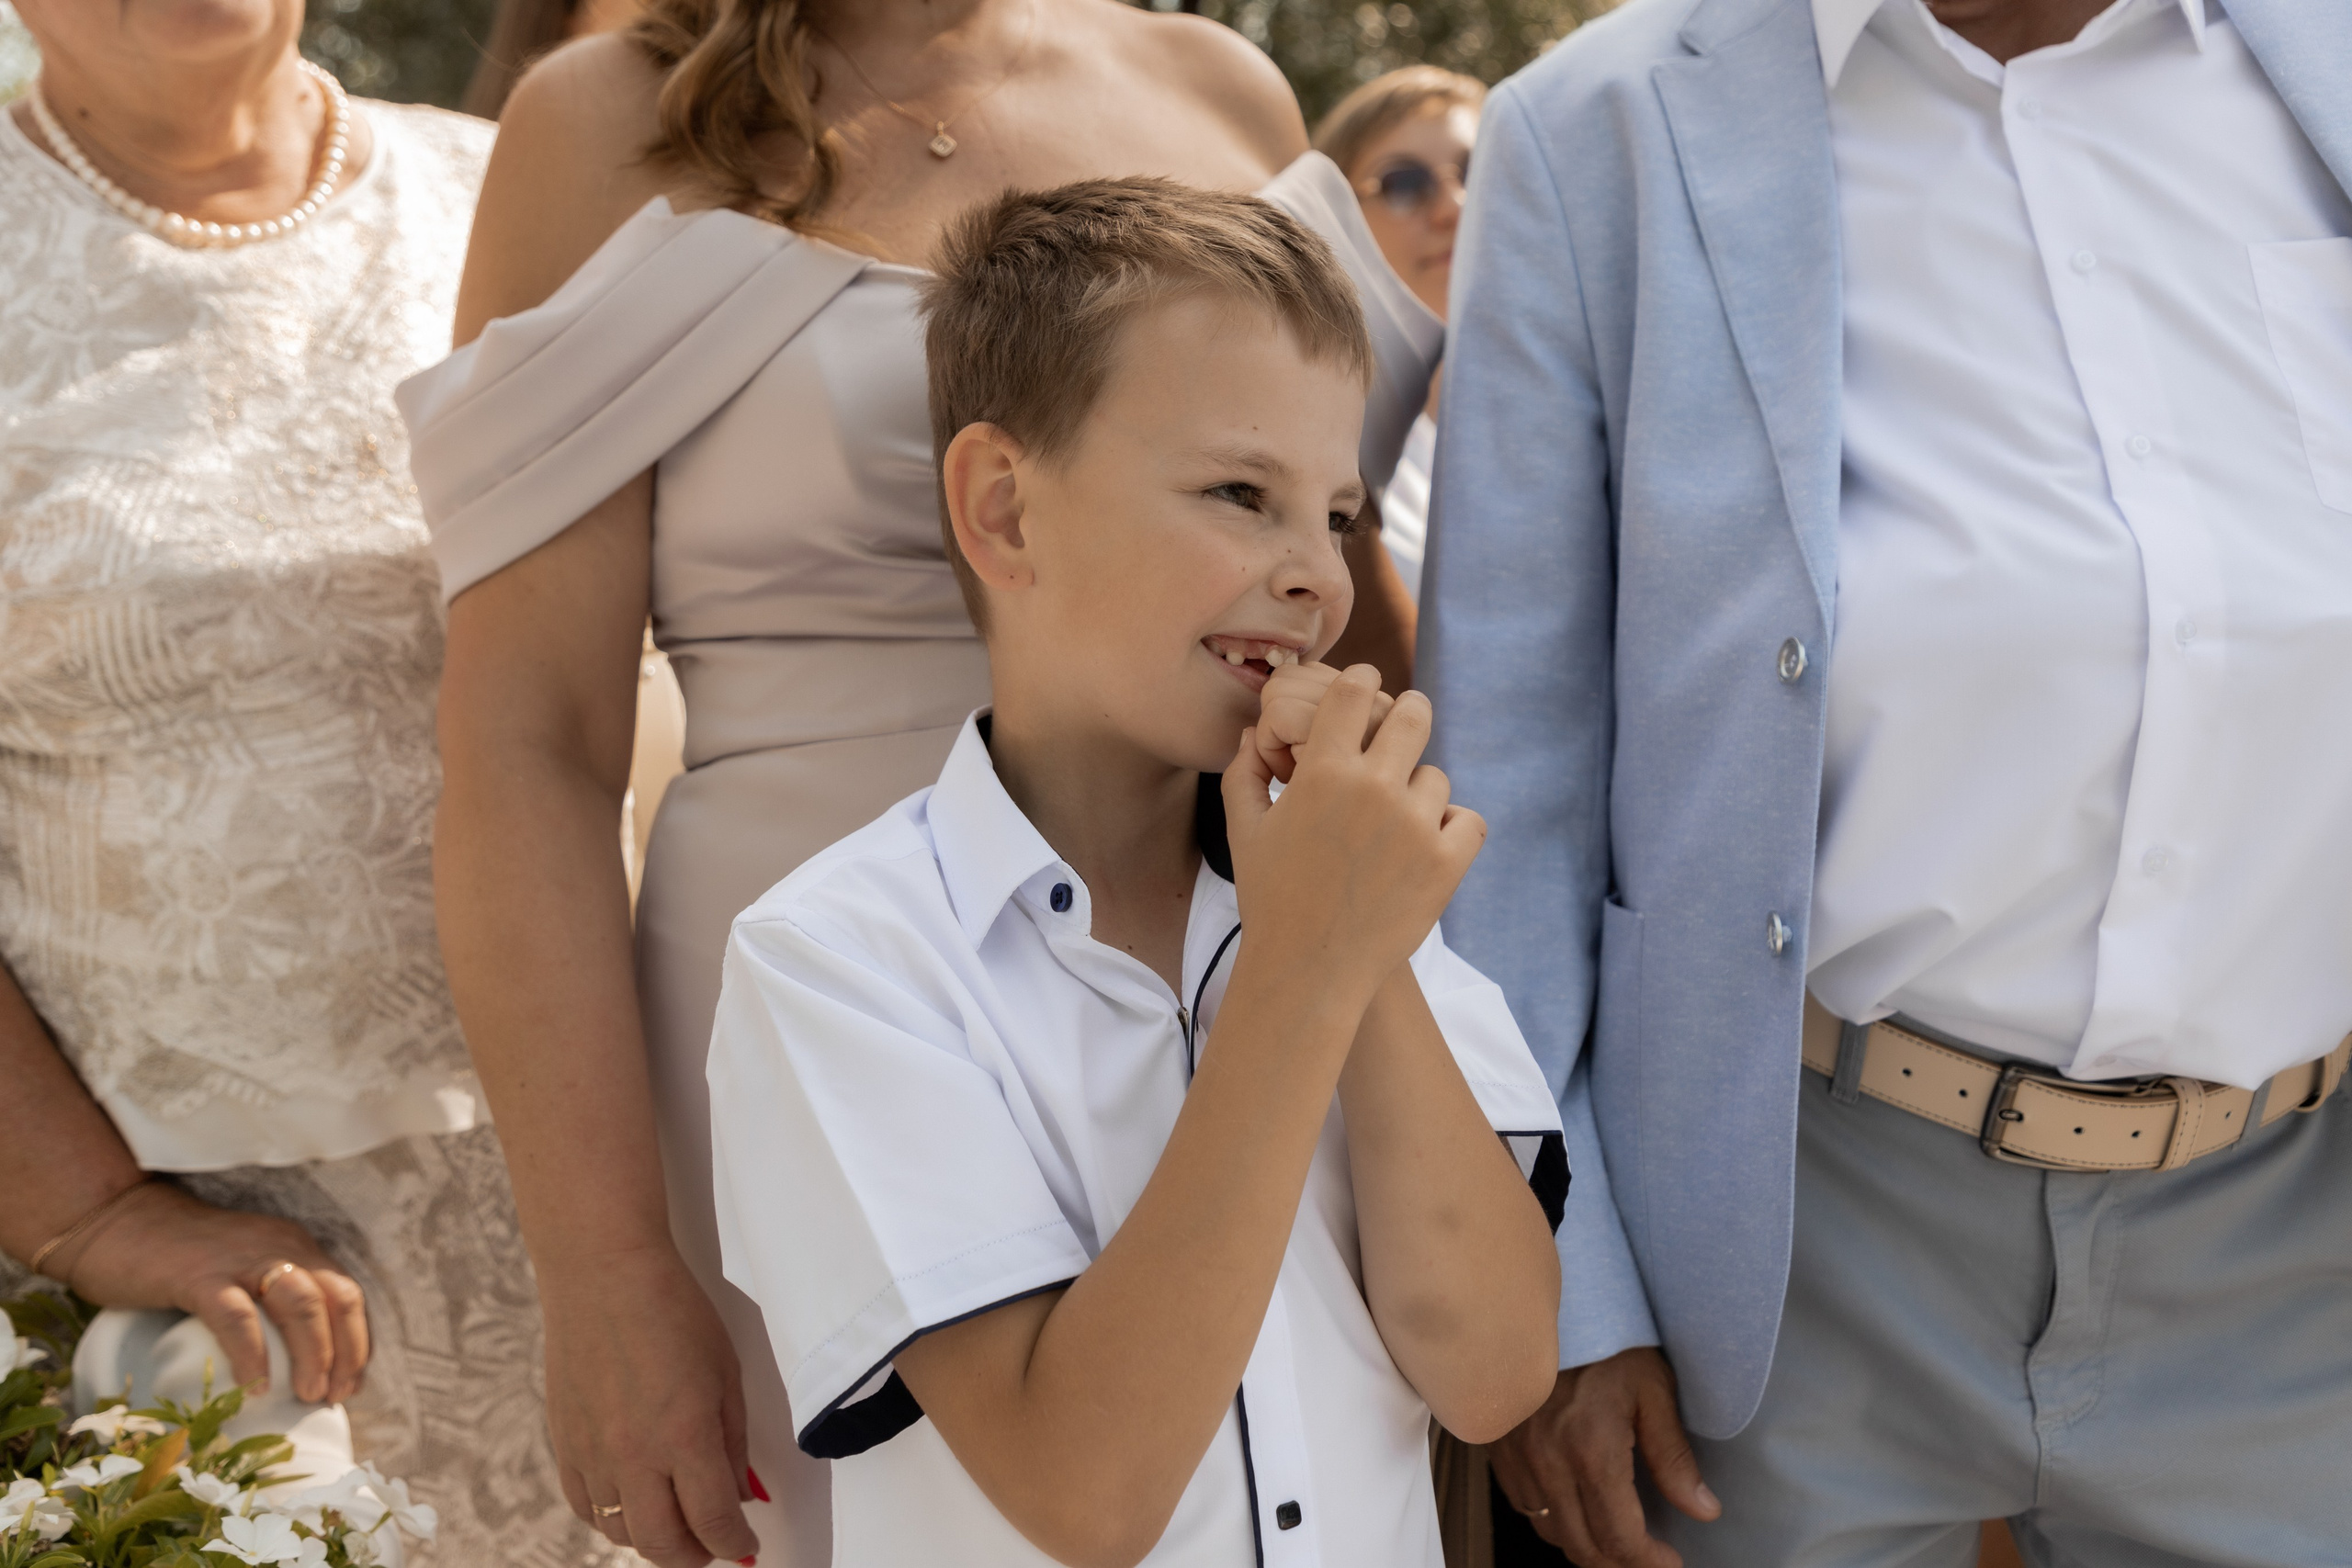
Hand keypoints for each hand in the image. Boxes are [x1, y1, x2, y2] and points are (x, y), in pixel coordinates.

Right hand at [60, 1181, 368, 1404]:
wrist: (117, 1218)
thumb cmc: (178, 1258)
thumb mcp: (242, 1271)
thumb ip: (269, 1302)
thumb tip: (294, 1366)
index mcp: (295, 1248)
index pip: (346, 1295)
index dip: (357, 1343)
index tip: (350, 1386)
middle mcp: (280, 1248)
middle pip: (336, 1299)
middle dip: (345, 1353)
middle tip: (332, 1397)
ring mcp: (241, 1260)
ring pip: (301, 1304)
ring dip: (314, 1353)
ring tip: (307, 1394)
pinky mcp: (198, 1276)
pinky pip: (238, 1316)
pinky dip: (253, 1353)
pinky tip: (254, 1384)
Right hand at [537, 1243, 759, 1567]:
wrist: (603, 1275)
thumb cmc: (673, 1310)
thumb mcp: (726, 1372)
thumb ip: (733, 1441)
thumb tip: (739, 1494)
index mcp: (685, 1435)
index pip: (714, 1521)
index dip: (736, 1543)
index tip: (746, 1544)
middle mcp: (635, 1455)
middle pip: (664, 1543)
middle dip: (696, 1555)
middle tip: (714, 1547)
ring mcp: (593, 1453)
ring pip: (621, 1532)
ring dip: (654, 1540)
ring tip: (677, 1526)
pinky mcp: (564, 1444)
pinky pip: (585, 1508)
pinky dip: (612, 1520)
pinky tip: (632, 1506)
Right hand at [1224, 665, 1484, 1001]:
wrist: (1308, 972)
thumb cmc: (1270, 901)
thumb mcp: (1244, 832)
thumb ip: (1245, 773)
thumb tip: (1252, 734)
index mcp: (1323, 772)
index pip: (1356, 691)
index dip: (1363, 681)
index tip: (1367, 686)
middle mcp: (1373, 788)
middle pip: (1413, 714)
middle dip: (1407, 714)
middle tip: (1402, 726)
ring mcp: (1415, 824)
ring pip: (1435, 777)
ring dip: (1419, 792)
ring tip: (1394, 825)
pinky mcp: (1447, 861)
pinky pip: (1468, 819)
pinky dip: (1453, 829)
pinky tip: (1427, 845)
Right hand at [1488, 1349, 1719, 1567]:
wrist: (1537, 1303)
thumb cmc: (1604, 1338)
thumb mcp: (1653, 1389)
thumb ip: (1674, 1456)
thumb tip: (1703, 1510)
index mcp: (1592, 1449)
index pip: (1620, 1538)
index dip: (1650, 1563)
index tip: (1670, 1561)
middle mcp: (1548, 1461)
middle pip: (1583, 1547)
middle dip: (1621, 1563)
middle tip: (1649, 1555)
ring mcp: (1518, 1457)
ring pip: (1550, 1531)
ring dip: (1586, 1543)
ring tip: (1616, 1532)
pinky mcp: (1500, 1448)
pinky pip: (1524, 1506)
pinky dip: (1554, 1518)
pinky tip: (1577, 1503)